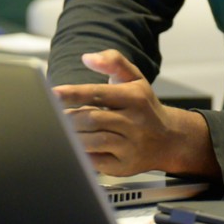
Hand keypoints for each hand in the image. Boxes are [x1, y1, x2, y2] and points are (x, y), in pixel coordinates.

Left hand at [52, 49, 219, 178]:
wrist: (170, 139)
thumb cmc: (146, 107)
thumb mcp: (136, 79)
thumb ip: (114, 62)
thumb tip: (87, 57)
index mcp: (135, 98)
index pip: (99, 93)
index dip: (74, 93)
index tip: (53, 93)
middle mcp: (134, 122)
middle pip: (92, 119)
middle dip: (68, 118)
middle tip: (52, 116)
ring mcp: (130, 146)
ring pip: (93, 141)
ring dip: (72, 136)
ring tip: (60, 130)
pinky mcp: (124, 166)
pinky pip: (96, 162)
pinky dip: (80, 155)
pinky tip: (72, 147)